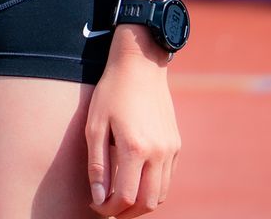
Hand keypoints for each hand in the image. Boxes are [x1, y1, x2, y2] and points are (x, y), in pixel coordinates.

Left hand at [85, 33, 179, 216]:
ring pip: (160, 194)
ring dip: (141, 203)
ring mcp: (171, 150)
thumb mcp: (94, 125)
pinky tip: (135, 181)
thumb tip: (98, 197)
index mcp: (135, 148)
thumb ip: (97, 165)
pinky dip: (152, 189)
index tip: (95, 206)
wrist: (140, 66)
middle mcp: (158, 153)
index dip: (108, 209)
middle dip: (126, 213)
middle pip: (146, 203)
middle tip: (107, 207)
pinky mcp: (176, 145)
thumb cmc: (111, 92)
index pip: (125, 197)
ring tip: (120, 198)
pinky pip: (167, 179)